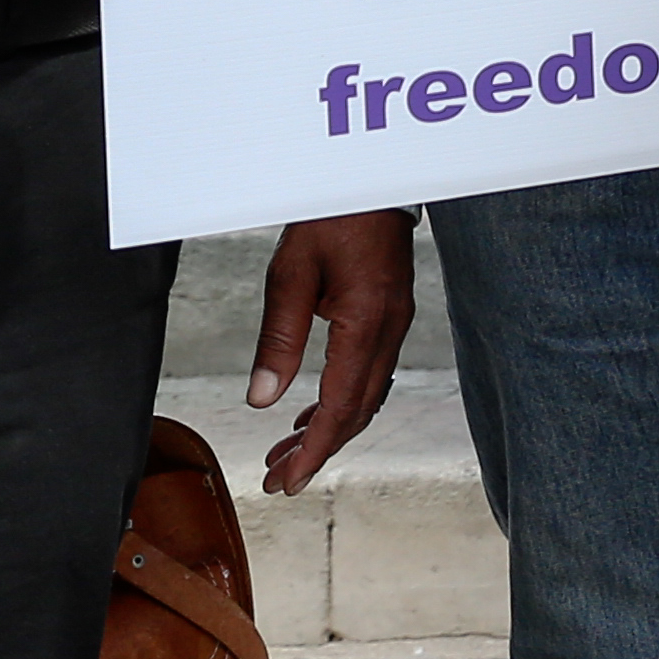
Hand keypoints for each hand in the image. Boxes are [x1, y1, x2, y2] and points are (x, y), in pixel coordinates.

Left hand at [244, 210, 413, 491]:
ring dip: (330, 428)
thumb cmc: (331, 215)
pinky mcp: (391, 311)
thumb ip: (279, 339)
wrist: (371, 178)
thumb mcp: (291, 273)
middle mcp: (390, 328)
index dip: (314, 450)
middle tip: (279, 477)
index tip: (287, 480)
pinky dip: (344, 401)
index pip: (341, 406)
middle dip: (319, 449)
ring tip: (288, 451)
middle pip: (358, 410)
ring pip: (366, 395)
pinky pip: (371, 372)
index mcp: (367, 322)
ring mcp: (396, 321)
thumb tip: (262, 399)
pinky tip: (316, 410)